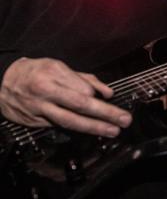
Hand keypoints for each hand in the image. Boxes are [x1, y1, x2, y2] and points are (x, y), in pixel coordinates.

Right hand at [0, 57, 131, 136]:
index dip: (97, 95)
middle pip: (80, 105)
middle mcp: (47, 91)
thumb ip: (85, 79)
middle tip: (124, 120)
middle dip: (105, 113)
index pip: (82, 87)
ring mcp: (40, 108)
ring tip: (113, 131)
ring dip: (94, 127)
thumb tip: (107, 92)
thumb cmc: (37, 70)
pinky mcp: (35, 122)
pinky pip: (58, 125)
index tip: (110, 99)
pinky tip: (90, 132)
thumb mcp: (60, 66)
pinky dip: (76, 129)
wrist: (4, 81)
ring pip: (70, 121)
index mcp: (54, 72)